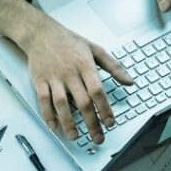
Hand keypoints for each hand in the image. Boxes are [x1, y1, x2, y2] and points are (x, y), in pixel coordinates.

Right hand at [21, 14, 131, 143]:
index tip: (110, 123)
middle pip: (82, 102)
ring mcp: (54, 78)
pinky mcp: (40, 82)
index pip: (97, 91)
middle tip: (97, 137)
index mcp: (85, 66)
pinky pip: (43, 101)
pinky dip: (48, 115)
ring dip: (69, 123)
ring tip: (75, 136)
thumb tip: (130, 81)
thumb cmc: (69, 41)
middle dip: (91, 123)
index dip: (105, 109)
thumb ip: (114, 66)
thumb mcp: (95, 49)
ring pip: (62, 104)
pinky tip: (54, 126)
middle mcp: (70, 73)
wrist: (41, 34)